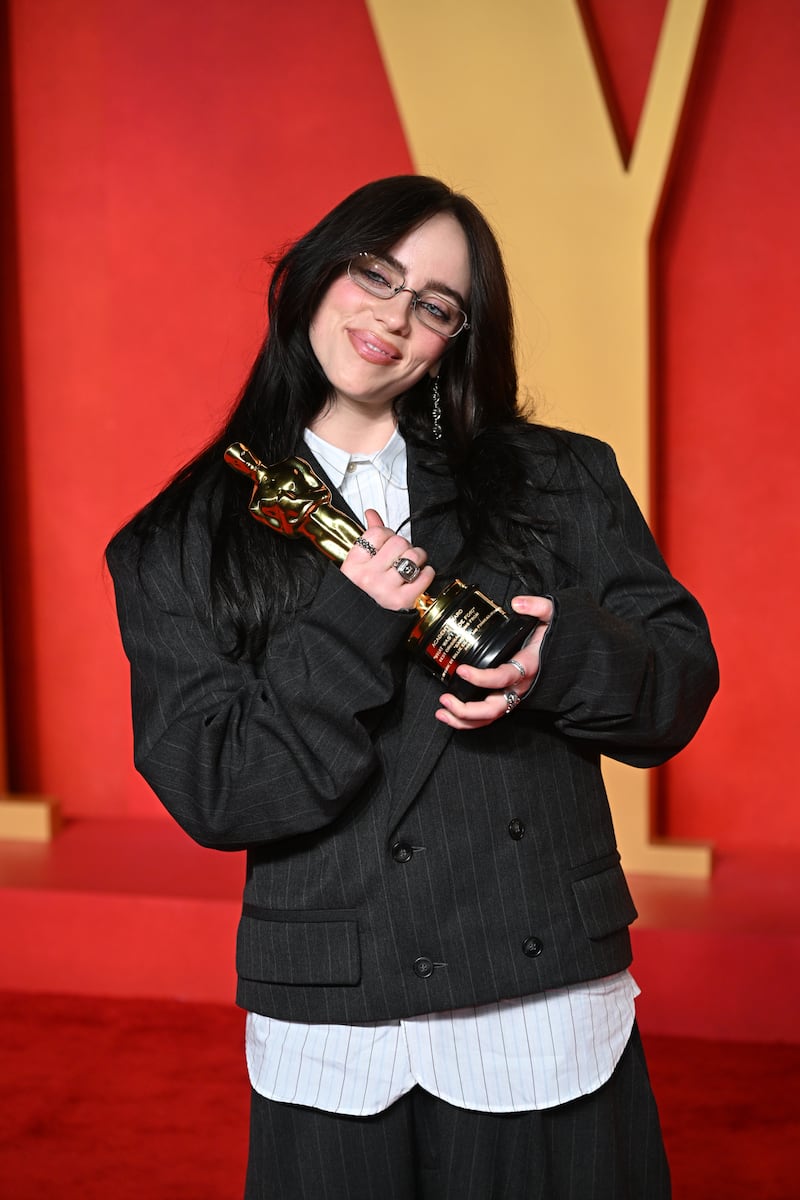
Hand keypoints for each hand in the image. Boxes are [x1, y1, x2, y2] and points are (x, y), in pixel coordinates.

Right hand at [341, 509, 435, 611]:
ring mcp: (385, 589)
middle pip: (398, 542)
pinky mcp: (402, 601)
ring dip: (418, 556)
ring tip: (412, 563)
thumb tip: (372, 514)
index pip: (376, 533)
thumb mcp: (356, 566)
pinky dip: (427, 573)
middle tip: (403, 553)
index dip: (387, 533)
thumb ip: (367, 537)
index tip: (389, 540)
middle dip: (404, 545)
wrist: (361, 626)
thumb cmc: (359, 594)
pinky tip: (419, 576)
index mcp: (354, 565)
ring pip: (413, 556)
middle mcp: (368, 577)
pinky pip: (424, 576)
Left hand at [435, 595, 553, 729]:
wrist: (569, 655)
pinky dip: (469, 720)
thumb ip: (538, 607)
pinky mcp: (508, 698)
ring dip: (464, 720)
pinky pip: (489, 716)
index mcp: (528, 666)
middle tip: (445, 698)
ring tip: (442, 711)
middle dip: (467, 709)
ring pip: (490, 717)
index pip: (504, 677)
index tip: (461, 669)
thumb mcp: (553, 615)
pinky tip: (450, 715)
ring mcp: (514, 695)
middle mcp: (520, 686)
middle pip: (494, 708)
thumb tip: (518, 603)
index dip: (481, 678)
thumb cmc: (556, 636)